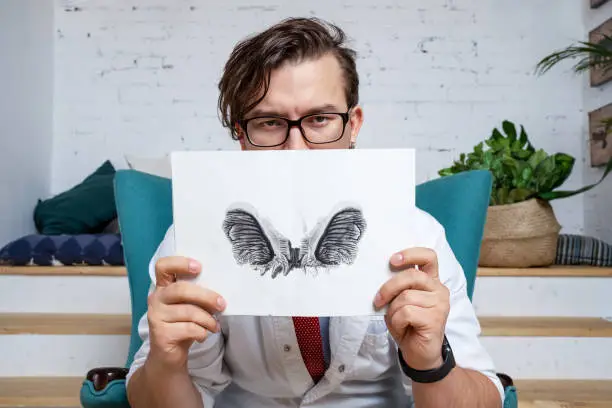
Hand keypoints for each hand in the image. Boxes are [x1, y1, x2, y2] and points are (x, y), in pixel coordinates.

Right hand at [146, 256, 225, 369]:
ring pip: (189, 312)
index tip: (198, 267)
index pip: (163, 266)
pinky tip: (203, 335)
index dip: (180, 263)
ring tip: (214, 326)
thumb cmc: (183, 325)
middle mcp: (156, 299)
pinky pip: (189, 329)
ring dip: (208, 320)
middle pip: (181, 290)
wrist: (169, 355)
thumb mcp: (190, 306)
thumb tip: (221, 291)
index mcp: (163, 287)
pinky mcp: (161, 334)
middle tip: (222, 304)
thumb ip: (197, 295)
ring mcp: (156, 316)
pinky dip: (202, 332)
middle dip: (206, 296)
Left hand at [374, 248, 449, 370]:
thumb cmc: (408, 324)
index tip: (392, 260)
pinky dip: (397, 320)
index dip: (410, 254)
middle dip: (389, 286)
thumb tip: (380, 275)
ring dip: (393, 310)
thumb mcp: (399, 301)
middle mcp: (439, 290)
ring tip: (396, 319)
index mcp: (431, 281)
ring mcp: (440, 304)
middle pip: (412, 275)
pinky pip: (407, 312)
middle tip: (378, 299)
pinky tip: (402, 327)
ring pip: (406, 296)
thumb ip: (397, 287)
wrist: (418, 353)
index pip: (429, 256)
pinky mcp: (435, 319)